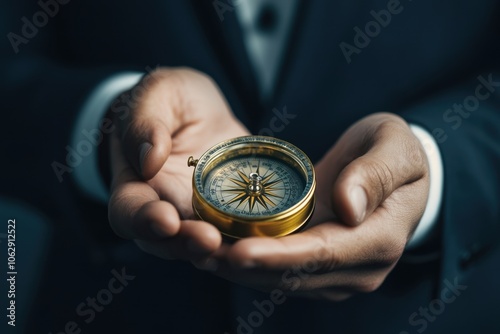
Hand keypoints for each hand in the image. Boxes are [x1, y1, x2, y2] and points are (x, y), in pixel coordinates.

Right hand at [108, 68, 248, 260]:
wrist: (201, 113)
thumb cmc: (171, 101)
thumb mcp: (157, 94)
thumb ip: (145, 122)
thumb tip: (148, 158)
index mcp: (135, 182)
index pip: (128, 211)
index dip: (143, 221)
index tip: (166, 220)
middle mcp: (162, 207)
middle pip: (165, 241)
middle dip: (186, 244)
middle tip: (209, 240)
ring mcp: (195, 216)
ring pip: (200, 246)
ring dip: (217, 252)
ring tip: (235, 251)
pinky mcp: (225, 215)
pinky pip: (233, 235)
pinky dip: (244, 242)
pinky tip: (260, 243)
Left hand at [200, 113, 429, 300]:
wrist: (395, 173)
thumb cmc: (398, 154)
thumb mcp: (396, 146)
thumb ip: (377, 173)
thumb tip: (349, 207)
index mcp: (380, 239)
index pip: (324, 255)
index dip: (280, 256)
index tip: (239, 251)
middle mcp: (359, 267)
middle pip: (295, 275)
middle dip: (247, 269)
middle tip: (201, 252)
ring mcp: (339, 271)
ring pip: (282, 279)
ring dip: (240, 271)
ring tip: (199, 252)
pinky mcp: (320, 266)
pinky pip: (280, 270)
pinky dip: (248, 264)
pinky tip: (217, 250)